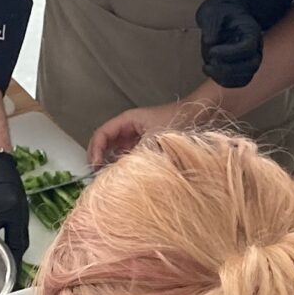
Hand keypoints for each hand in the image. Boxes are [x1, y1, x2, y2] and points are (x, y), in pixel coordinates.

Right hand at [88, 98, 202, 168]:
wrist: (198, 116)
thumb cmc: (177, 120)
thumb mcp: (155, 139)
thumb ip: (137, 155)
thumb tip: (122, 172)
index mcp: (127, 121)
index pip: (102, 135)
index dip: (95, 150)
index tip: (95, 166)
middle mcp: (129, 129)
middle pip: (105, 144)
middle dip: (99, 159)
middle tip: (97, 176)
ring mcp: (137, 138)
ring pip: (116, 152)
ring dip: (111, 164)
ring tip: (109, 178)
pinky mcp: (145, 147)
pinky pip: (129, 157)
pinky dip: (124, 166)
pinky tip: (125, 177)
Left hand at [196, 0, 263, 90]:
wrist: (225, 14)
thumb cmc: (219, 11)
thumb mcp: (211, 12)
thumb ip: (211, 25)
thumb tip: (210, 43)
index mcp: (251, 31)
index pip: (248, 48)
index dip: (230, 53)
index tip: (212, 51)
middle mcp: (255, 47)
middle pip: (251, 66)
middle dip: (227, 69)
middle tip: (208, 62)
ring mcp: (250, 59)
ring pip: (245, 78)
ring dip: (225, 78)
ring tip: (207, 67)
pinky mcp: (242, 68)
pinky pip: (239, 82)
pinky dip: (224, 82)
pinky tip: (210, 71)